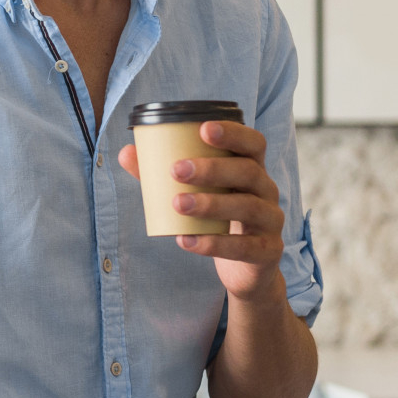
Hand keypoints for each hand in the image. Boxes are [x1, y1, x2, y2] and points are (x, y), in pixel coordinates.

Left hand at [118, 121, 285, 303]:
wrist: (246, 268)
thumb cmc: (217, 220)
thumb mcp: (196, 194)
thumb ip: (162, 175)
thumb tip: (126, 153)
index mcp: (252, 169)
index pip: (253, 143)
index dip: (233, 133)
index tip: (203, 129)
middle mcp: (266, 191)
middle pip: (248, 172)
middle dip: (212, 168)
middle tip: (176, 170)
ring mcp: (270, 221)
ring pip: (247, 207)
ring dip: (211, 204)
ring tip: (177, 204)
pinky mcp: (267, 251)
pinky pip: (244, 246)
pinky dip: (214, 244)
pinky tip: (186, 240)